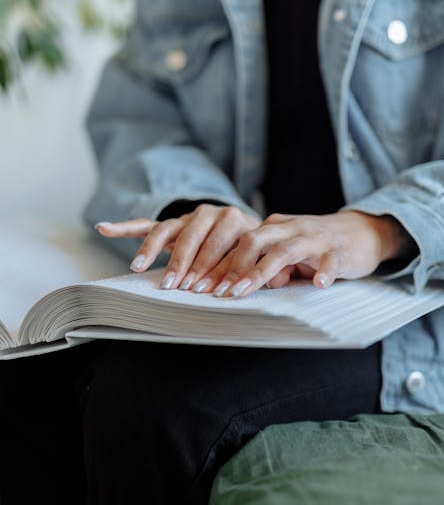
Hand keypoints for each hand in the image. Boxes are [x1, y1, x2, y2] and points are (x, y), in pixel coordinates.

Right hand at [95, 203, 260, 289]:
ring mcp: (189, 218)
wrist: (248, 230)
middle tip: (175, 284)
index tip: (207, 290)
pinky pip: (147, 224)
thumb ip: (268, 268)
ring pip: (168, 230)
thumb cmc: (255, 252)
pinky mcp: (173, 224)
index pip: (224, 247)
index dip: (216, 269)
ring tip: (139, 266)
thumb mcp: (265, 259)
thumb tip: (276, 278)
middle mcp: (212, 214)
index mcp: (237, 220)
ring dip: (154, 250)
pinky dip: (125, 227)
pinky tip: (105, 228)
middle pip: (194, 237)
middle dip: (184, 263)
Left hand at [193, 210, 412, 297]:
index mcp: (274, 228)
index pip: (239, 243)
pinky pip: (331, 260)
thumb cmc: (317, 245)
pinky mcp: (340, 251)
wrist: (362, 232)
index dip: (217, 265)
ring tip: (241, 291)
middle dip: (231, 267)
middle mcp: (290, 229)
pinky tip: (319, 284)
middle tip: (213, 292)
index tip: (196, 286)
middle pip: (254, 241)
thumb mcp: (286, 252)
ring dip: (260, 272)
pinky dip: (325, 271)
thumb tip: (242, 283)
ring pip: (284, 251)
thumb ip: (264, 264)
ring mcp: (315, 238)